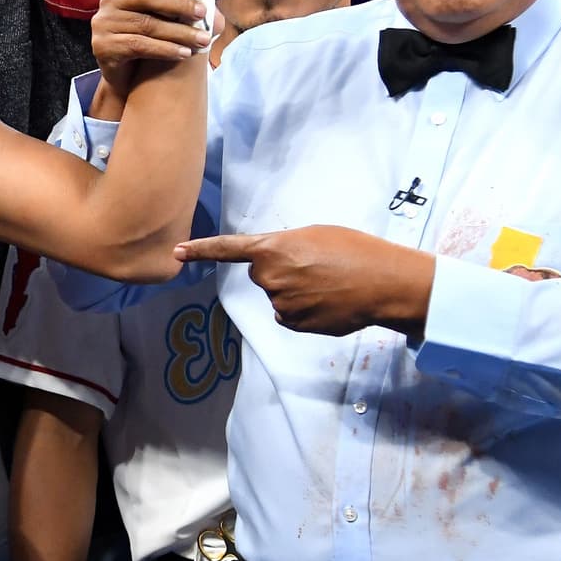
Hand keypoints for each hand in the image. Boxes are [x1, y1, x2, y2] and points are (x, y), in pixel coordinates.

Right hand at [90, 0, 236, 111]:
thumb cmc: (156, 34)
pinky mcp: (103, 47)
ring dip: (178, 32)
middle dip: (177, 5)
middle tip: (203, 12)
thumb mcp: (178, 11)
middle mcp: (109, 0)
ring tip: (203, 40)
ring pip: (145, 24)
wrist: (131, 76)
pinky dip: (164, 49)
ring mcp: (103, 24)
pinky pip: (138, 45)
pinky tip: (184, 53)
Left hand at [175, 224, 434, 337]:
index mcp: (273, 249)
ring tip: (328, 283)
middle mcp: (270, 278)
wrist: (383, 283)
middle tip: (315, 265)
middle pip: (261, 274)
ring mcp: (281, 304)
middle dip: (280, 270)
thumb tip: (275, 265)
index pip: (227, 249)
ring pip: (278, 297)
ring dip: (295, 291)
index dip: (200, 250)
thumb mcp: (315, 235)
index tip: (176, 252)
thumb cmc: (354, 251)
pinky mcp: (294, 324)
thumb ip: (285, 247)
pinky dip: (304, 311)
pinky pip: (288, 316)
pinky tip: (328, 302)